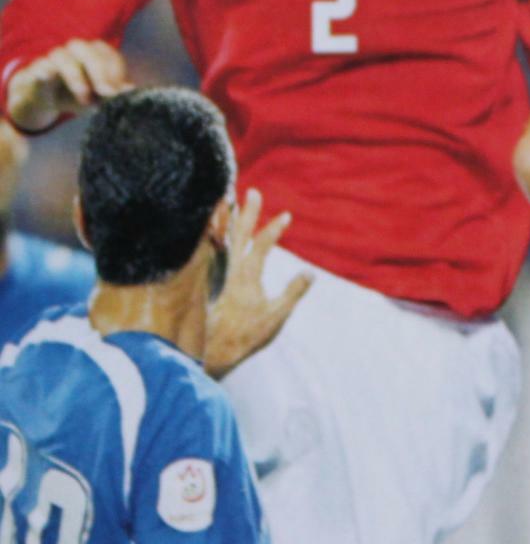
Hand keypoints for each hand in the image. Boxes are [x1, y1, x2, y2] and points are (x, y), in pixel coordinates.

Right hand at [7, 39, 130, 130]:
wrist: (44, 101)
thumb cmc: (76, 95)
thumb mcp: (97, 98)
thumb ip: (113, 93)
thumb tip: (132, 90)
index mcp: (95, 54)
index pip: (110, 56)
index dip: (117, 73)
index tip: (121, 92)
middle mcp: (76, 51)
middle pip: (89, 50)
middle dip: (100, 71)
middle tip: (106, 92)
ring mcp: (55, 57)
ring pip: (63, 55)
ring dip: (75, 75)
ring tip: (84, 96)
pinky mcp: (37, 68)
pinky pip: (41, 65)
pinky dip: (46, 70)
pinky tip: (50, 78)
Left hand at [204, 188, 312, 378]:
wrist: (208, 350)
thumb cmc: (244, 335)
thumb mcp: (275, 316)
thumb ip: (293, 293)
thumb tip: (310, 273)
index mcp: (247, 275)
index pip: (263, 244)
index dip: (274, 229)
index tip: (286, 216)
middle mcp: (229, 269)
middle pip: (239, 234)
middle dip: (248, 212)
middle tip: (253, 192)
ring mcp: (215, 274)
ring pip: (221, 240)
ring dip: (226, 220)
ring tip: (227, 202)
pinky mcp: (205, 281)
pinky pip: (209, 251)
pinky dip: (212, 237)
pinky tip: (211, 231)